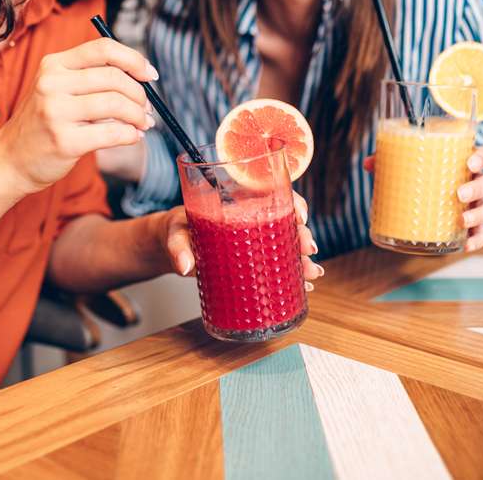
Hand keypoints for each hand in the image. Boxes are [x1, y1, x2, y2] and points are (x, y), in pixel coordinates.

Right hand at [0, 38, 156, 195]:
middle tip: (147, 109)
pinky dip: (130, 135)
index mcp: (54, 65)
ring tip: (142, 124)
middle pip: (115, 77)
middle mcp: (52, 84)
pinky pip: (113, 133)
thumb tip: (141, 79)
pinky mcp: (64, 141)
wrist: (11, 160)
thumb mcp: (57, 90)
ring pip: (116, 104)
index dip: (134, 59)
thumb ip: (91, 78)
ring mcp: (56, 112)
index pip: (103, 48)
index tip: (150, 75)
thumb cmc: (42, 124)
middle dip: (140, 95)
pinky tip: (132, 137)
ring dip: (138, 116)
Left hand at [158, 192, 324, 289]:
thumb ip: (179, 247)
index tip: (300, 216)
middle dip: (303, 236)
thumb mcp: (176, 233)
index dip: (293, 203)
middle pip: (287, 223)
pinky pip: (277, 266)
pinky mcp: (251, 263)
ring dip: (303, 260)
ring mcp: (253, 243)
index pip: (275, 194)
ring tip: (312, 274)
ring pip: (287, 246)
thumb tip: (184, 266)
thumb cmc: (176, 230)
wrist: (171, 247)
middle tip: (308, 251)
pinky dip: (292, 276)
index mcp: (239, 203)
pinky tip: (304, 286)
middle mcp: (252, 221)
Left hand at [363, 145, 482, 251]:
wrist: (424, 201)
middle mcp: (475, 184)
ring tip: (462, 220)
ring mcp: (476, 206)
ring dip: (479, 215)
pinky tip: (466, 246)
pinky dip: (478, 240)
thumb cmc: (419, 177)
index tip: (470, 162)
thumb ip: (388, 161)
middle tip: (459, 194)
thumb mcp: (405, 166)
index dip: (482, 157)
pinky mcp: (472, 227)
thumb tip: (369, 164)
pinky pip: (482, 234)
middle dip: (478, 188)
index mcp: (464, 164)